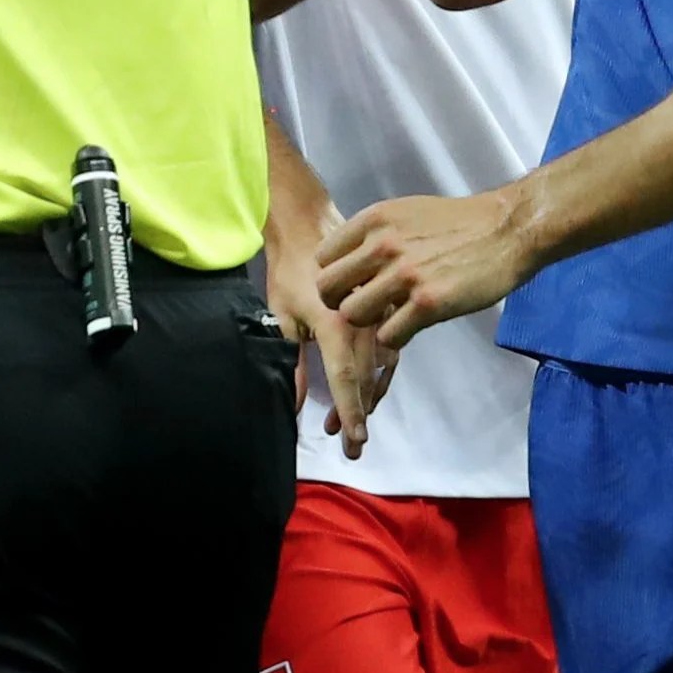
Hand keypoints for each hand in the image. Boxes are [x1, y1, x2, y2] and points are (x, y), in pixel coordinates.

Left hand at [267, 218, 397, 457]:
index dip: (350, 412)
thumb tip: (296, 406)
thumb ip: (293, 364)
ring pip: (382, 367)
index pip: (346, 377)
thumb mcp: (283, 317)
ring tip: (354, 424)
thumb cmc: (291, 271)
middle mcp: (363, 321)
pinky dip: (381, 374)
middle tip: (351, 447)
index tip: (353, 441)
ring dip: (370, 398)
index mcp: (335, 322)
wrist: (311, 225)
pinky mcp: (386, 308)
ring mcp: (379, 313)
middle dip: (359, 415)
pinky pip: (390, 349)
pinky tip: (371, 392)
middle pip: (368, 378)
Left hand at [320, 186, 540, 349]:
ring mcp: (404, 275)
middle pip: (328, 288)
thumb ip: (376, 235)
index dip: (334, 276)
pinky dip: (394, 338)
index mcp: (374, 220)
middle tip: (361, 308)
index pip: (324, 257)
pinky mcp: (428, 304)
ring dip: (367, 323)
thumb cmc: (458, 223)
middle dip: (340, 303)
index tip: (351, 285)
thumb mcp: (407, 213)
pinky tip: (409, 328)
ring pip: (352, 315)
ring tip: (387, 318)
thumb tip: (352, 262)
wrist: (507, 229)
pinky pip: (388, 335)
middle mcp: (382, 245)